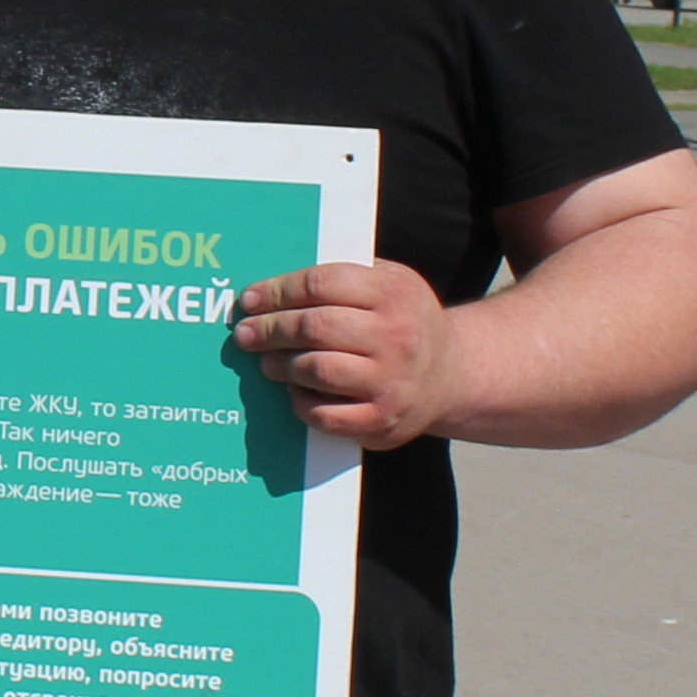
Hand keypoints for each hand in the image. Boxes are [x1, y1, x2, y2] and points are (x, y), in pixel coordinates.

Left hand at [229, 261, 463, 448]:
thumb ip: (346, 275)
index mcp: (393, 294)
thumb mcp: (392, 283)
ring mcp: (390, 381)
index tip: (249, 300)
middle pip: (315, 327)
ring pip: (316, 369)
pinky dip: (301, 403)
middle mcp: (395, 337)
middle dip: (271, 330)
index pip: (321, 284)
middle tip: (245, 334)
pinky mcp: (381, 420)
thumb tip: (275, 285)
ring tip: (267, 363)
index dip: (278, 291)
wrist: (452, 376)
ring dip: (281, 366)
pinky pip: (325, 414)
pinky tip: (295, 393)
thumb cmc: (405, 322)